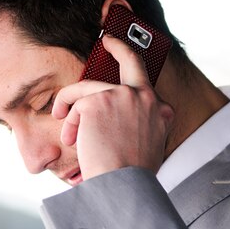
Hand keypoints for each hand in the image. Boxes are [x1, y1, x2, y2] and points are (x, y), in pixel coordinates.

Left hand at [52, 35, 173, 179]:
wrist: (123, 187)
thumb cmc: (129, 177)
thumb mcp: (145, 148)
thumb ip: (138, 127)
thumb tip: (114, 121)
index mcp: (161, 111)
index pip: (146, 85)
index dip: (132, 72)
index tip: (123, 56)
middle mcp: (146, 98)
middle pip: (131, 60)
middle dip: (120, 46)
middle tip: (108, 41)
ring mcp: (123, 96)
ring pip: (88, 88)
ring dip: (73, 110)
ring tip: (69, 134)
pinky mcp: (98, 100)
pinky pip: (74, 103)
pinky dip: (68, 120)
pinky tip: (71, 139)